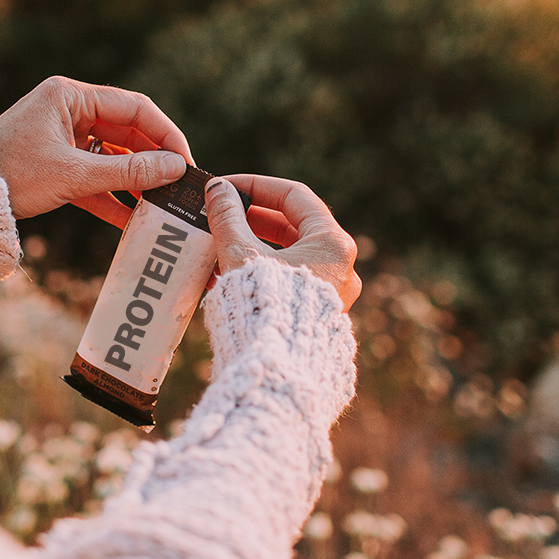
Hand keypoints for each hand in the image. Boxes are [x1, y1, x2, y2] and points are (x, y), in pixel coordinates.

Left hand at [0, 76, 194, 227]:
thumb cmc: (13, 173)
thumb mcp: (74, 174)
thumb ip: (128, 171)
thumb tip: (175, 169)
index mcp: (71, 97)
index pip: (135, 108)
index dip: (166, 135)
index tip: (186, 162)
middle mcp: (69, 111)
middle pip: (128, 132)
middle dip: (154, 161)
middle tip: (179, 186)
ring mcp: (63, 137)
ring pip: (113, 156)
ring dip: (135, 180)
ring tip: (161, 204)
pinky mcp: (57, 164)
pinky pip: (94, 177)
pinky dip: (111, 195)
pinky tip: (133, 218)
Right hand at [204, 174, 361, 311]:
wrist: (277, 372)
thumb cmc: (263, 309)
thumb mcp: (241, 255)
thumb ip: (227, 218)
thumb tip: (217, 190)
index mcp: (333, 245)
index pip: (294, 197)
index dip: (256, 186)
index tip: (225, 187)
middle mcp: (341, 268)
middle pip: (294, 227)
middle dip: (252, 218)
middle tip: (220, 213)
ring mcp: (332, 295)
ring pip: (290, 256)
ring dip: (254, 245)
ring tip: (217, 243)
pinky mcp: (318, 317)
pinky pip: (290, 282)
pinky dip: (262, 271)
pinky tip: (228, 274)